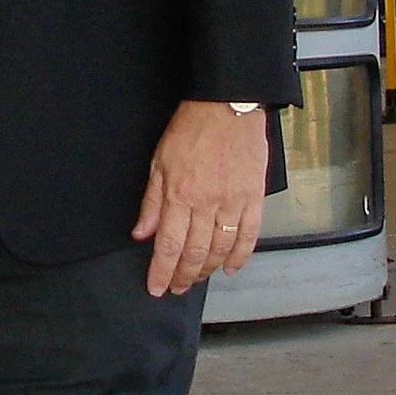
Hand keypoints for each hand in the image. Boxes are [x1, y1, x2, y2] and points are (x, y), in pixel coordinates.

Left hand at [131, 101, 269, 296]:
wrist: (228, 106)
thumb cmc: (192, 129)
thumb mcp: (158, 162)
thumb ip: (151, 202)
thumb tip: (141, 233)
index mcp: (180, 195)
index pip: (168, 245)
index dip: (162, 272)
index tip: (156, 288)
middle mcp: (206, 204)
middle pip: (194, 253)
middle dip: (183, 276)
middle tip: (177, 288)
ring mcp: (233, 202)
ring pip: (221, 249)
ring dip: (208, 269)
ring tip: (197, 278)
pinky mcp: (254, 197)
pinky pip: (250, 235)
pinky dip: (241, 256)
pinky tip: (231, 267)